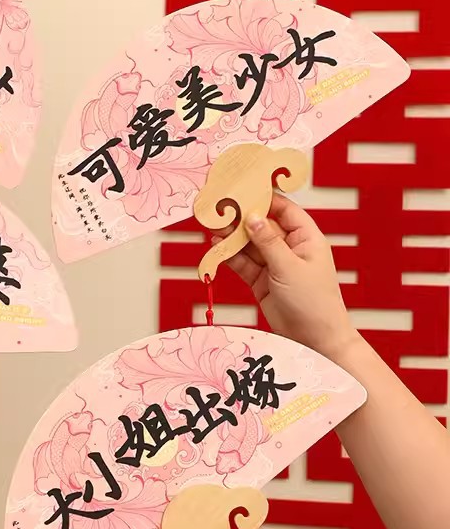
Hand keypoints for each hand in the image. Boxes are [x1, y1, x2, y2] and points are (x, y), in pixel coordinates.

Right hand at [213, 194, 359, 360]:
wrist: (314, 340)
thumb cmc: (315, 303)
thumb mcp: (290, 268)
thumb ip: (268, 242)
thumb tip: (253, 217)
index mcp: (306, 239)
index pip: (284, 209)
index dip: (264, 198)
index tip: (244, 188)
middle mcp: (290, 248)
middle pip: (262, 226)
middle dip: (241, 217)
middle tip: (220, 208)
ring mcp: (274, 265)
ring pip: (249, 245)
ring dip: (232, 237)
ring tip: (213, 226)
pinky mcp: (261, 281)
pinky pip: (243, 263)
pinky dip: (230, 256)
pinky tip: (217, 246)